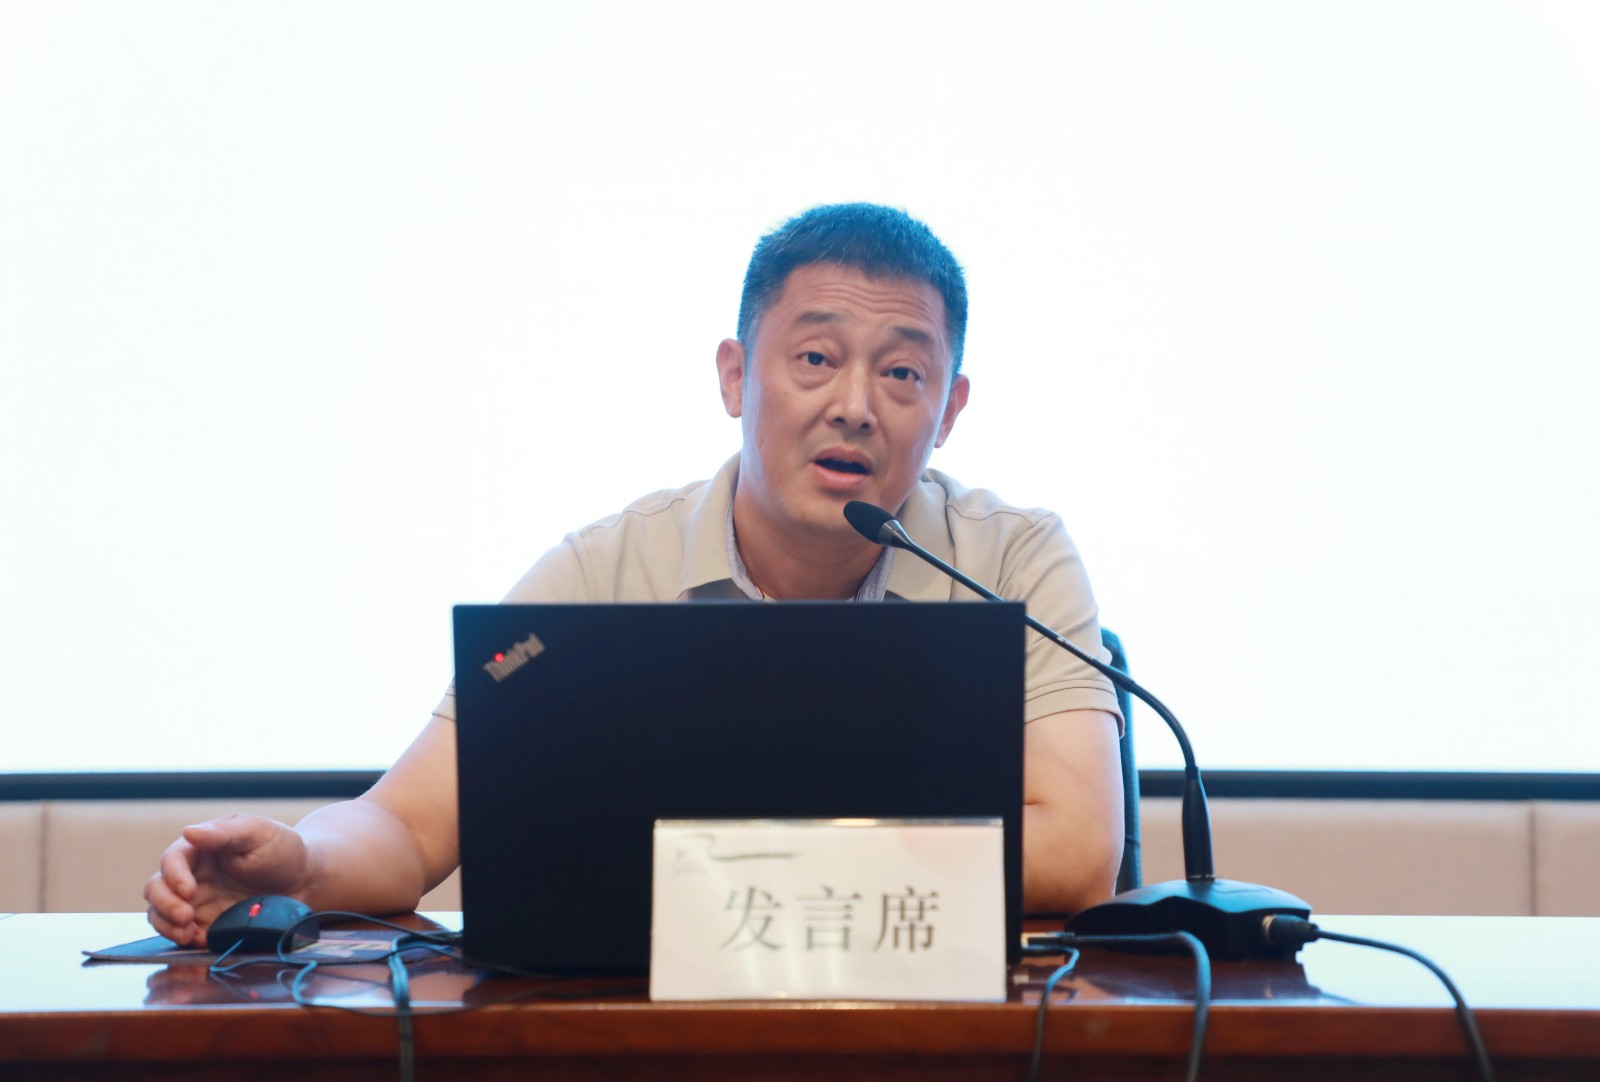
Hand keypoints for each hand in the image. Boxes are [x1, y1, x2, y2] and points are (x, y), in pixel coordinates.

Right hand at [143, 814, 311, 947]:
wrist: (304, 881)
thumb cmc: (281, 849)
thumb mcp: (257, 832)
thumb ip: (224, 832)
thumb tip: (188, 831)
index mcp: (200, 848)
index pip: (172, 860)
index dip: (173, 876)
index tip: (188, 891)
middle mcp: (192, 875)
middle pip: (156, 889)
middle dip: (164, 905)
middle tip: (186, 917)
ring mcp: (197, 902)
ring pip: (161, 914)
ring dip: (167, 926)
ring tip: (188, 934)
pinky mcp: (206, 924)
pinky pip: (183, 934)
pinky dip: (185, 940)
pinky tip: (203, 941)